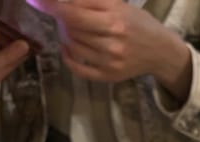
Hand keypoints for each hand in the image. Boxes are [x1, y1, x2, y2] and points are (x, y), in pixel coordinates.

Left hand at [27, 0, 192, 101]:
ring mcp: (110, 62)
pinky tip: (68, 49)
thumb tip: (61, 1)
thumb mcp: (119, 5)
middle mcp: (113, 42)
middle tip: (68, 16)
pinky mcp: (109, 76)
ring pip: (72, 46)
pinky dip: (68, 58)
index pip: (73, 13)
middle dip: (63, 19)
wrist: (161, 51)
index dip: (52, 6)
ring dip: (67, 36)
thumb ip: (90, 1)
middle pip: (70, 29)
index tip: (38, 1)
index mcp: (115, 20)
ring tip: (76, 30)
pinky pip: (78, 69)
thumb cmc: (138, 23)